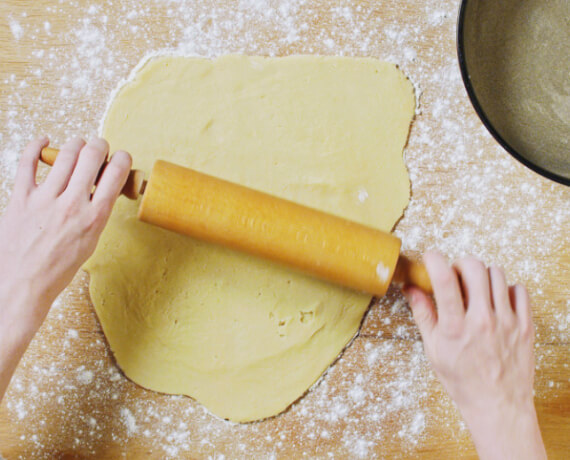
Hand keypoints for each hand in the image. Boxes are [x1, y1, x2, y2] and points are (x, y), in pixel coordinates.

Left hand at [0, 137, 130, 347]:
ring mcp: (45, 199)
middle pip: (91, 156)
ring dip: (75, 143)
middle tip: (99, 146)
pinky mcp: (21, 197)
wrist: (23, 284)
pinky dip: (36, 146)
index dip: (122, 158)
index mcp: (94, 217)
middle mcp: (71, 204)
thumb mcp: (90, 242)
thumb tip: (102, 190)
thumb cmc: (57, 269)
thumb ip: (97, 213)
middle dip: (99, 145)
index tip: (121, 157)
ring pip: (64, 155)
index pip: (115, 174)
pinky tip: (43, 142)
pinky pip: (28, 162)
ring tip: (77, 145)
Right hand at [405, 251, 545, 459]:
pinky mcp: (525, 326)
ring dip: (483, 274)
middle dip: (461, 263)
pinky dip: (506, 289)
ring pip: (497, 274)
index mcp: (455, 327)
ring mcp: (507, 322)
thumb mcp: (433, 349)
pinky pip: (519, 290)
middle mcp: (482, 321)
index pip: (444, 279)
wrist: (498, 405)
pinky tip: (497, 300)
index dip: (435, 259)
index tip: (430, 257)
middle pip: (474, 268)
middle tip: (456, 273)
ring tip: (476, 288)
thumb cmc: (462, 380)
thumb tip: (411, 289)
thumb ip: (423, 314)